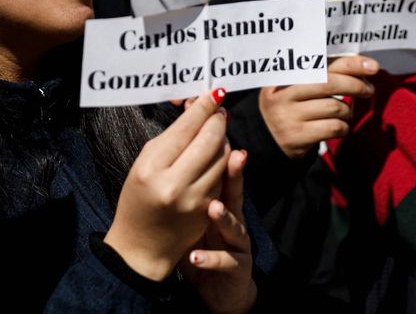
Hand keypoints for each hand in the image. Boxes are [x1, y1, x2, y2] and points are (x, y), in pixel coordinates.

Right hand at [105, 89, 228, 280]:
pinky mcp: (208, 211)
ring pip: (222, 157)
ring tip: (218, 130)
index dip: (203, 108)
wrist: (142, 246)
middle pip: (209, 140)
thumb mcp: (143, 165)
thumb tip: (197, 114)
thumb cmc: (138, 199)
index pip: (185, 129)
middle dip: (218, 120)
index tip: (213, 93)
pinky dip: (223, 161)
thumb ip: (170, 140)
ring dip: (224, 139)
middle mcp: (175, 184)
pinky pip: (222, 177)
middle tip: (220, 109)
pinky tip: (218, 153)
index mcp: (153, 168)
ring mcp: (195, 199)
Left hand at [183, 148, 256, 313]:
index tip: (216, 131)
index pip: (224, 171)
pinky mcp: (234, 267)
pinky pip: (224, 261)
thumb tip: (178, 146)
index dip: (223, 152)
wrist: (216, 285)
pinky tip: (195, 256)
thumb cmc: (200, 239)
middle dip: (233, 174)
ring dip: (224, 216)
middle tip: (231, 154)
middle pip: (235, 192)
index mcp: (223, 200)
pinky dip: (209, 259)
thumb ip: (195, 181)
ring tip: (214, 207)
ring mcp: (237, 242)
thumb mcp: (199, 208)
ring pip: (235, 226)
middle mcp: (234, 217)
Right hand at [258, 55, 377, 159]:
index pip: (321, 64)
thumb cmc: (291, 107)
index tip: (372, 66)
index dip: (349, 63)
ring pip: (334, 107)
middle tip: (369, 90)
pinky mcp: (298, 137)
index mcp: (284, 76)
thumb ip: (321, 74)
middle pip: (328, 84)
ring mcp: (289, 116)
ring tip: (346, 112)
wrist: (266, 139)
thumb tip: (359, 65)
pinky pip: (333, 128)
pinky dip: (344, 128)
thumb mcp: (296, 87)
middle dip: (355, 85)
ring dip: (348, 110)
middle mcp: (283, 94)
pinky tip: (340, 127)